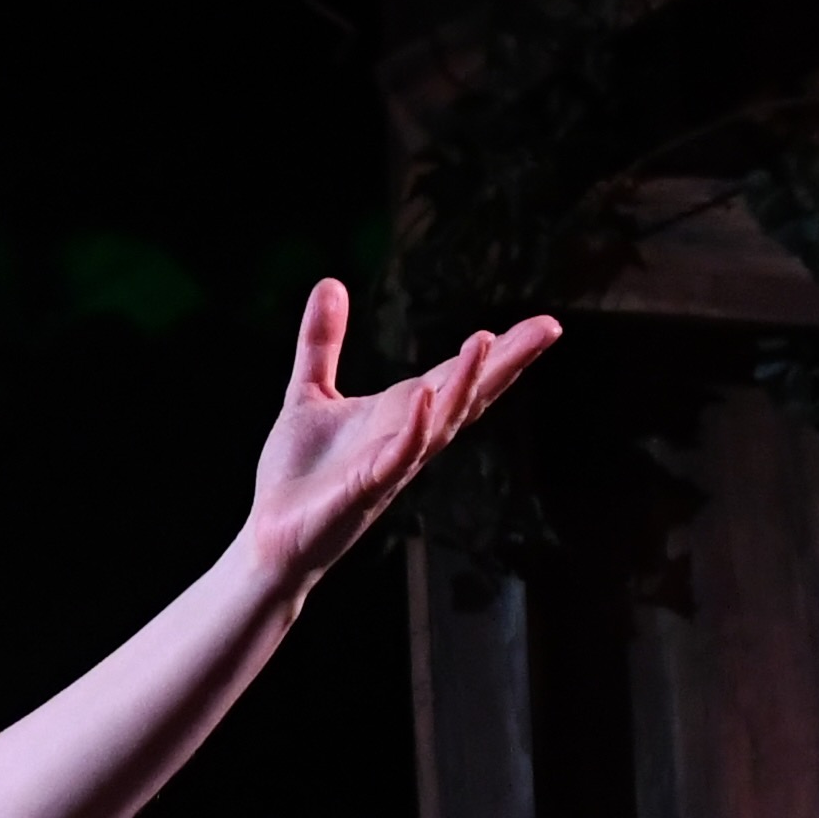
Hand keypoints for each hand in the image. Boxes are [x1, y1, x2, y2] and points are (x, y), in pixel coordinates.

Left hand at [244, 282, 558, 572]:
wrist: (270, 535)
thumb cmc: (298, 475)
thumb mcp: (310, 393)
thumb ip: (322, 342)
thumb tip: (330, 282)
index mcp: (402, 413)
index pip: (459, 376)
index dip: (501, 352)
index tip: (543, 324)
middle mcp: (408, 438)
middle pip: (470, 396)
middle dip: (508, 363)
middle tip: (548, 328)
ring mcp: (391, 465)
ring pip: (443, 423)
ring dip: (463, 384)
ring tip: (484, 340)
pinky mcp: (365, 489)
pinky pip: (398, 457)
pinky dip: (414, 429)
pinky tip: (424, 396)